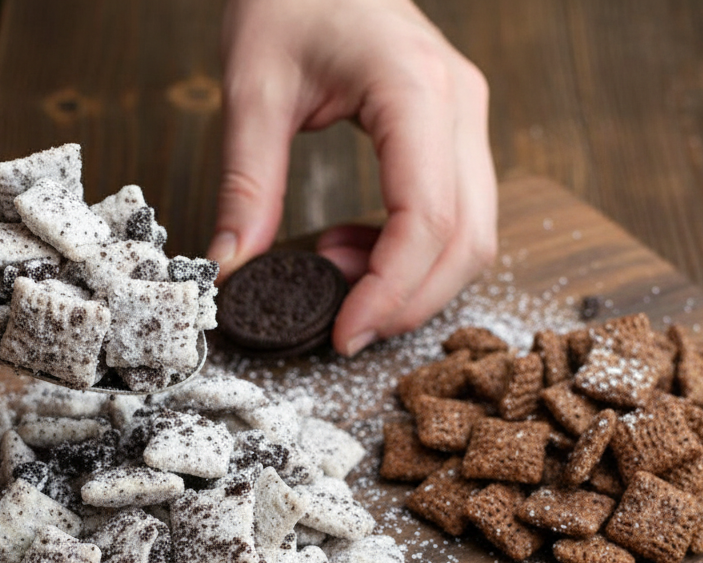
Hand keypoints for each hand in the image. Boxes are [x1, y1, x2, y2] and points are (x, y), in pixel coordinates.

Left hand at [209, 0, 496, 355]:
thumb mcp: (252, 88)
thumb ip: (246, 183)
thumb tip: (229, 270)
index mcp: (415, 90)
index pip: (429, 218)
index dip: (391, 291)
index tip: (343, 335)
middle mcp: (461, 106)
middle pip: (469, 240)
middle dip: (408, 302)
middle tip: (341, 328)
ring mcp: (467, 118)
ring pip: (473, 234)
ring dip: (411, 279)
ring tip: (331, 272)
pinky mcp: (454, 132)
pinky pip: (456, 214)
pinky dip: (410, 252)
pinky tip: (349, 247)